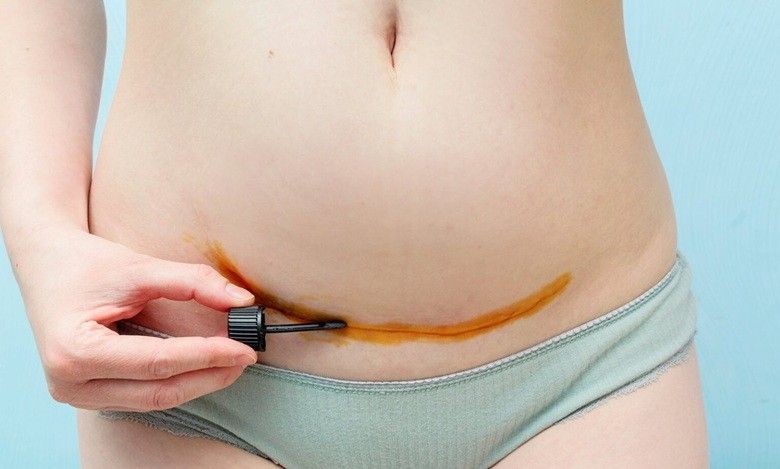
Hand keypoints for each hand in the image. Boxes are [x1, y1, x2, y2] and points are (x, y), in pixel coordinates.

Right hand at [11, 228, 257, 411]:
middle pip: (158, 391)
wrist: (46, 263)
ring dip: (196, 383)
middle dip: (208, 376)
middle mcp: (69, 382)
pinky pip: (142, 396)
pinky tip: (203, 366)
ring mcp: (76, 393)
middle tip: (246, 356)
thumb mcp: (140, 267)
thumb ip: (193, 283)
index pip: (157, 362)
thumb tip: (241, 301)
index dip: (207, 356)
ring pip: (152, 401)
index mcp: (75, 351)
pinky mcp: (88, 392)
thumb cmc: (85, 264)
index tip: (244, 347)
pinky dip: (176, 382)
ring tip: (231, 361)